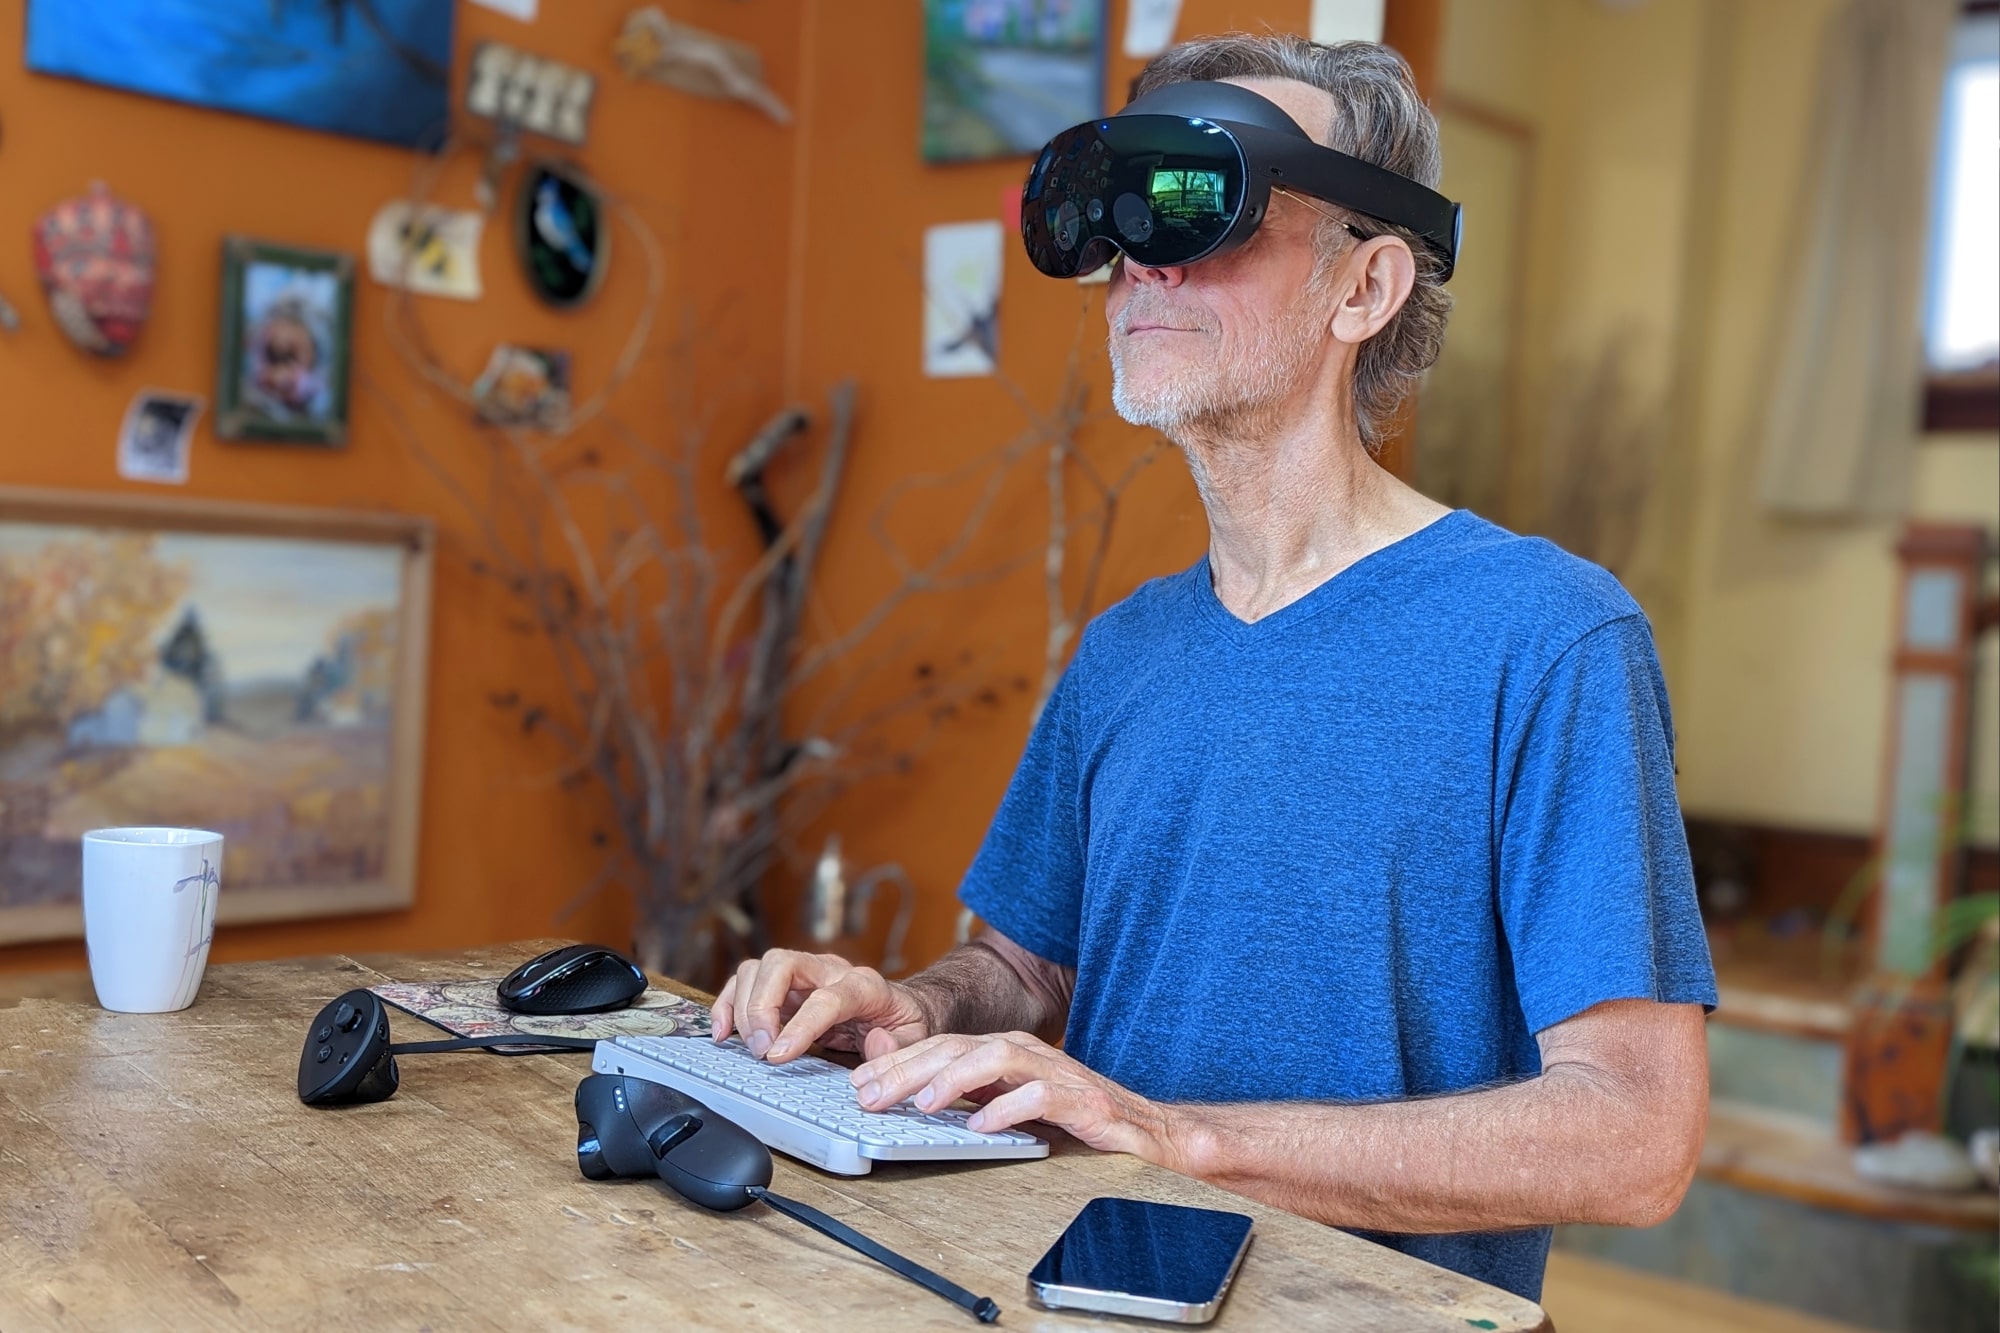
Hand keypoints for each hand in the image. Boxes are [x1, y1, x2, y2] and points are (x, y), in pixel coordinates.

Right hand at [711, 949, 932, 1063]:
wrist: (901, 1006)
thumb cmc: (904, 1022)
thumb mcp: (916, 1038)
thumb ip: (898, 1045)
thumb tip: (876, 1044)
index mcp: (864, 984)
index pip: (826, 997)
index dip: (800, 1025)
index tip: (779, 1054)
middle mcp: (829, 970)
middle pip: (782, 964)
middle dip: (761, 1007)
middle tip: (760, 1049)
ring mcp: (804, 974)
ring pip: (759, 968)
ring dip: (742, 1007)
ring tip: (747, 1046)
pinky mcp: (784, 987)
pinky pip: (745, 983)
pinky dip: (728, 1004)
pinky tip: (723, 1032)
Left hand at [849, 1031, 1186, 1167]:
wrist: (1147, 1131)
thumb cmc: (1074, 1117)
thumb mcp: (1011, 1102)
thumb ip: (970, 1093)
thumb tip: (912, 1092)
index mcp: (1006, 1053)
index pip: (943, 1048)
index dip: (899, 1062)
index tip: (859, 1082)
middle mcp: (1028, 1055)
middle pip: (961, 1047)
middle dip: (910, 1067)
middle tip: (870, 1092)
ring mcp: (1057, 1075)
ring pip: (998, 1059)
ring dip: (955, 1077)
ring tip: (922, 1100)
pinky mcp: (1084, 1101)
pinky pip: (1042, 1097)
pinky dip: (1009, 1108)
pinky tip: (981, 1124)